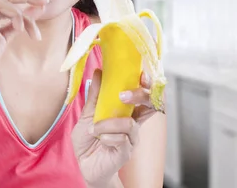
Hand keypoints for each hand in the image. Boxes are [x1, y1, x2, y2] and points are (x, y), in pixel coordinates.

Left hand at [71, 70, 159, 186]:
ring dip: (109, 123)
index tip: (141, 74)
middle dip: (140, 95)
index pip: (145, 94)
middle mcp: (133, 122)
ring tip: (94, 128)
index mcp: (126, 111)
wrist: (84, 165)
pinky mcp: (127, 151)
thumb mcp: (88, 114)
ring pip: (131, 123)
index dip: (148, 83)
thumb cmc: (88, 140)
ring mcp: (132, 137)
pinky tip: (99, 138)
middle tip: (123, 95)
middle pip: (151, 104)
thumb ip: (95, 95)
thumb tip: (98, 71)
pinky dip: (108, 136)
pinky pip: (122, 139)